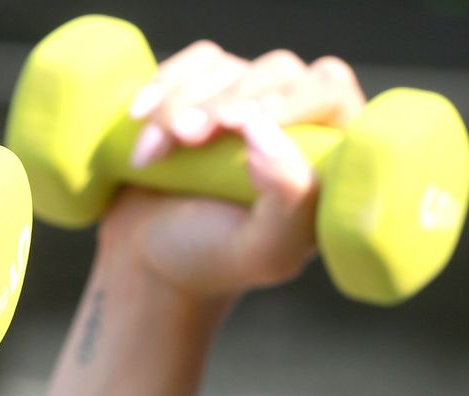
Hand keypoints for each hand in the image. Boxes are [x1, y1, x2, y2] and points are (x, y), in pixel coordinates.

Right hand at [104, 44, 366, 300]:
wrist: (147, 258)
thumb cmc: (212, 259)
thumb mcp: (262, 250)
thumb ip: (289, 200)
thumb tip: (263, 129)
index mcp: (328, 154)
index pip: (329, 90)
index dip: (289, 96)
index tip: (237, 125)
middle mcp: (298, 117)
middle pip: (277, 71)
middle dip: (224, 102)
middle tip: (186, 138)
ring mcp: (250, 97)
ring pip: (226, 67)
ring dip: (180, 104)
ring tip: (151, 155)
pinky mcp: (207, 88)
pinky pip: (192, 63)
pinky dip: (161, 87)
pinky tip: (139, 119)